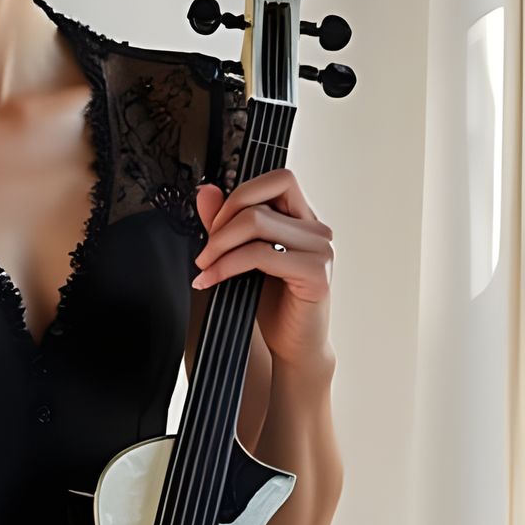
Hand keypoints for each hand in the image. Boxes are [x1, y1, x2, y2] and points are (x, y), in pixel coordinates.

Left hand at [192, 169, 333, 370]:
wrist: (294, 346)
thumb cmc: (273, 304)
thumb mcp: (243, 257)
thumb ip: (227, 223)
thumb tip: (206, 190)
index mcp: (303, 218)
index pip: (278, 178)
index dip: (241, 193)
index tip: (215, 224)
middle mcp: (317, 229)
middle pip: (260, 200)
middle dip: (222, 222)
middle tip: (204, 251)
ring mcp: (320, 249)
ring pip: (257, 222)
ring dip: (220, 245)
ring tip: (204, 267)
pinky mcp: (316, 273)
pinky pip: (261, 254)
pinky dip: (228, 265)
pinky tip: (212, 279)